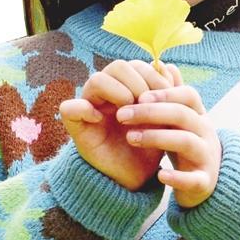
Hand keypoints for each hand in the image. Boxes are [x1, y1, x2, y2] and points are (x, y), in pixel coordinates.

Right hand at [58, 59, 178, 190]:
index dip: (153, 77)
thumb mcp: (164, 118)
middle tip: (147, 106)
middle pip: (117, 67)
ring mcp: (90, 106)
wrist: (136, 175)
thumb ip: (167, 93)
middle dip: (138, 84)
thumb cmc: (149, 144)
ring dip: (117, 93)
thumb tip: (171, 67)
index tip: (166, 98)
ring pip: (96, 80)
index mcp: (126, 86)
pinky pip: (68, 108)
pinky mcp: (76, 125)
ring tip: (127, 116)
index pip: (136, 65)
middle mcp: (106, 92)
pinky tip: (100, 120)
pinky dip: (83, 109)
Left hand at [115, 66, 221, 208]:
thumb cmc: (186, 147)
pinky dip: (176, 176)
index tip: (137, 95)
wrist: (203, 185)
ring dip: (156, 138)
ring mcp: (207, 157)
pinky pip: (193, 179)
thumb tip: (163, 64)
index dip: (163, 93)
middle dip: (151, 112)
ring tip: (130, 138)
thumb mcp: (179, 120)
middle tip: (121, 115)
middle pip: (182, 114)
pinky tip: (158, 175)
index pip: (188, 95)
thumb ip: (172, 95)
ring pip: (186, 141)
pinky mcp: (204, 182)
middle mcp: (207, 133)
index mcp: (200, 115)